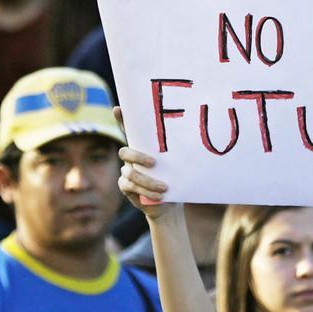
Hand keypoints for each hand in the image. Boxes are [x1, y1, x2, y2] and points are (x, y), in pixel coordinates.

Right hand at [114, 106, 179, 220]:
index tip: (118, 108)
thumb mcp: (176, 164)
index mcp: (143, 148)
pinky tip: (160, 195)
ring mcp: (126, 172)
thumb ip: (176, 153)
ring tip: (164, 187)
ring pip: (130, 173)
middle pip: (125, 152)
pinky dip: (147, 191)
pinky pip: (132, 187)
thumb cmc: (174, 178)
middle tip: (154, 163)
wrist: (169, 203)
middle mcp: (131, 158)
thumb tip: (194, 139)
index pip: (130, 131)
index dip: (122, 120)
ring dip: (148, 180)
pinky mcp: (126, 187)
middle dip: (138, 156)